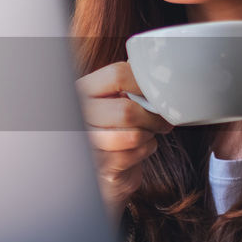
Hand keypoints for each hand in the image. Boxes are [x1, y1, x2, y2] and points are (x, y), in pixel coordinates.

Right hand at [75, 61, 172, 212]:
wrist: (104, 164)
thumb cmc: (114, 126)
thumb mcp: (115, 99)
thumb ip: (128, 85)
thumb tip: (160, 79)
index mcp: (82, 89)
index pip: (117, 75)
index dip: (145, 83)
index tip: (159, 92)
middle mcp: (79, 113)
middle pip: (126, 110)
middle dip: (153, 117)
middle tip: (162, 119)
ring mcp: (86, 142)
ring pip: (132, 136)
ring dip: (149, 135)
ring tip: (149, 132)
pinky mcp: (99, 166)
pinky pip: (133, 155)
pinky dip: (145, 150)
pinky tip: (140, 147)